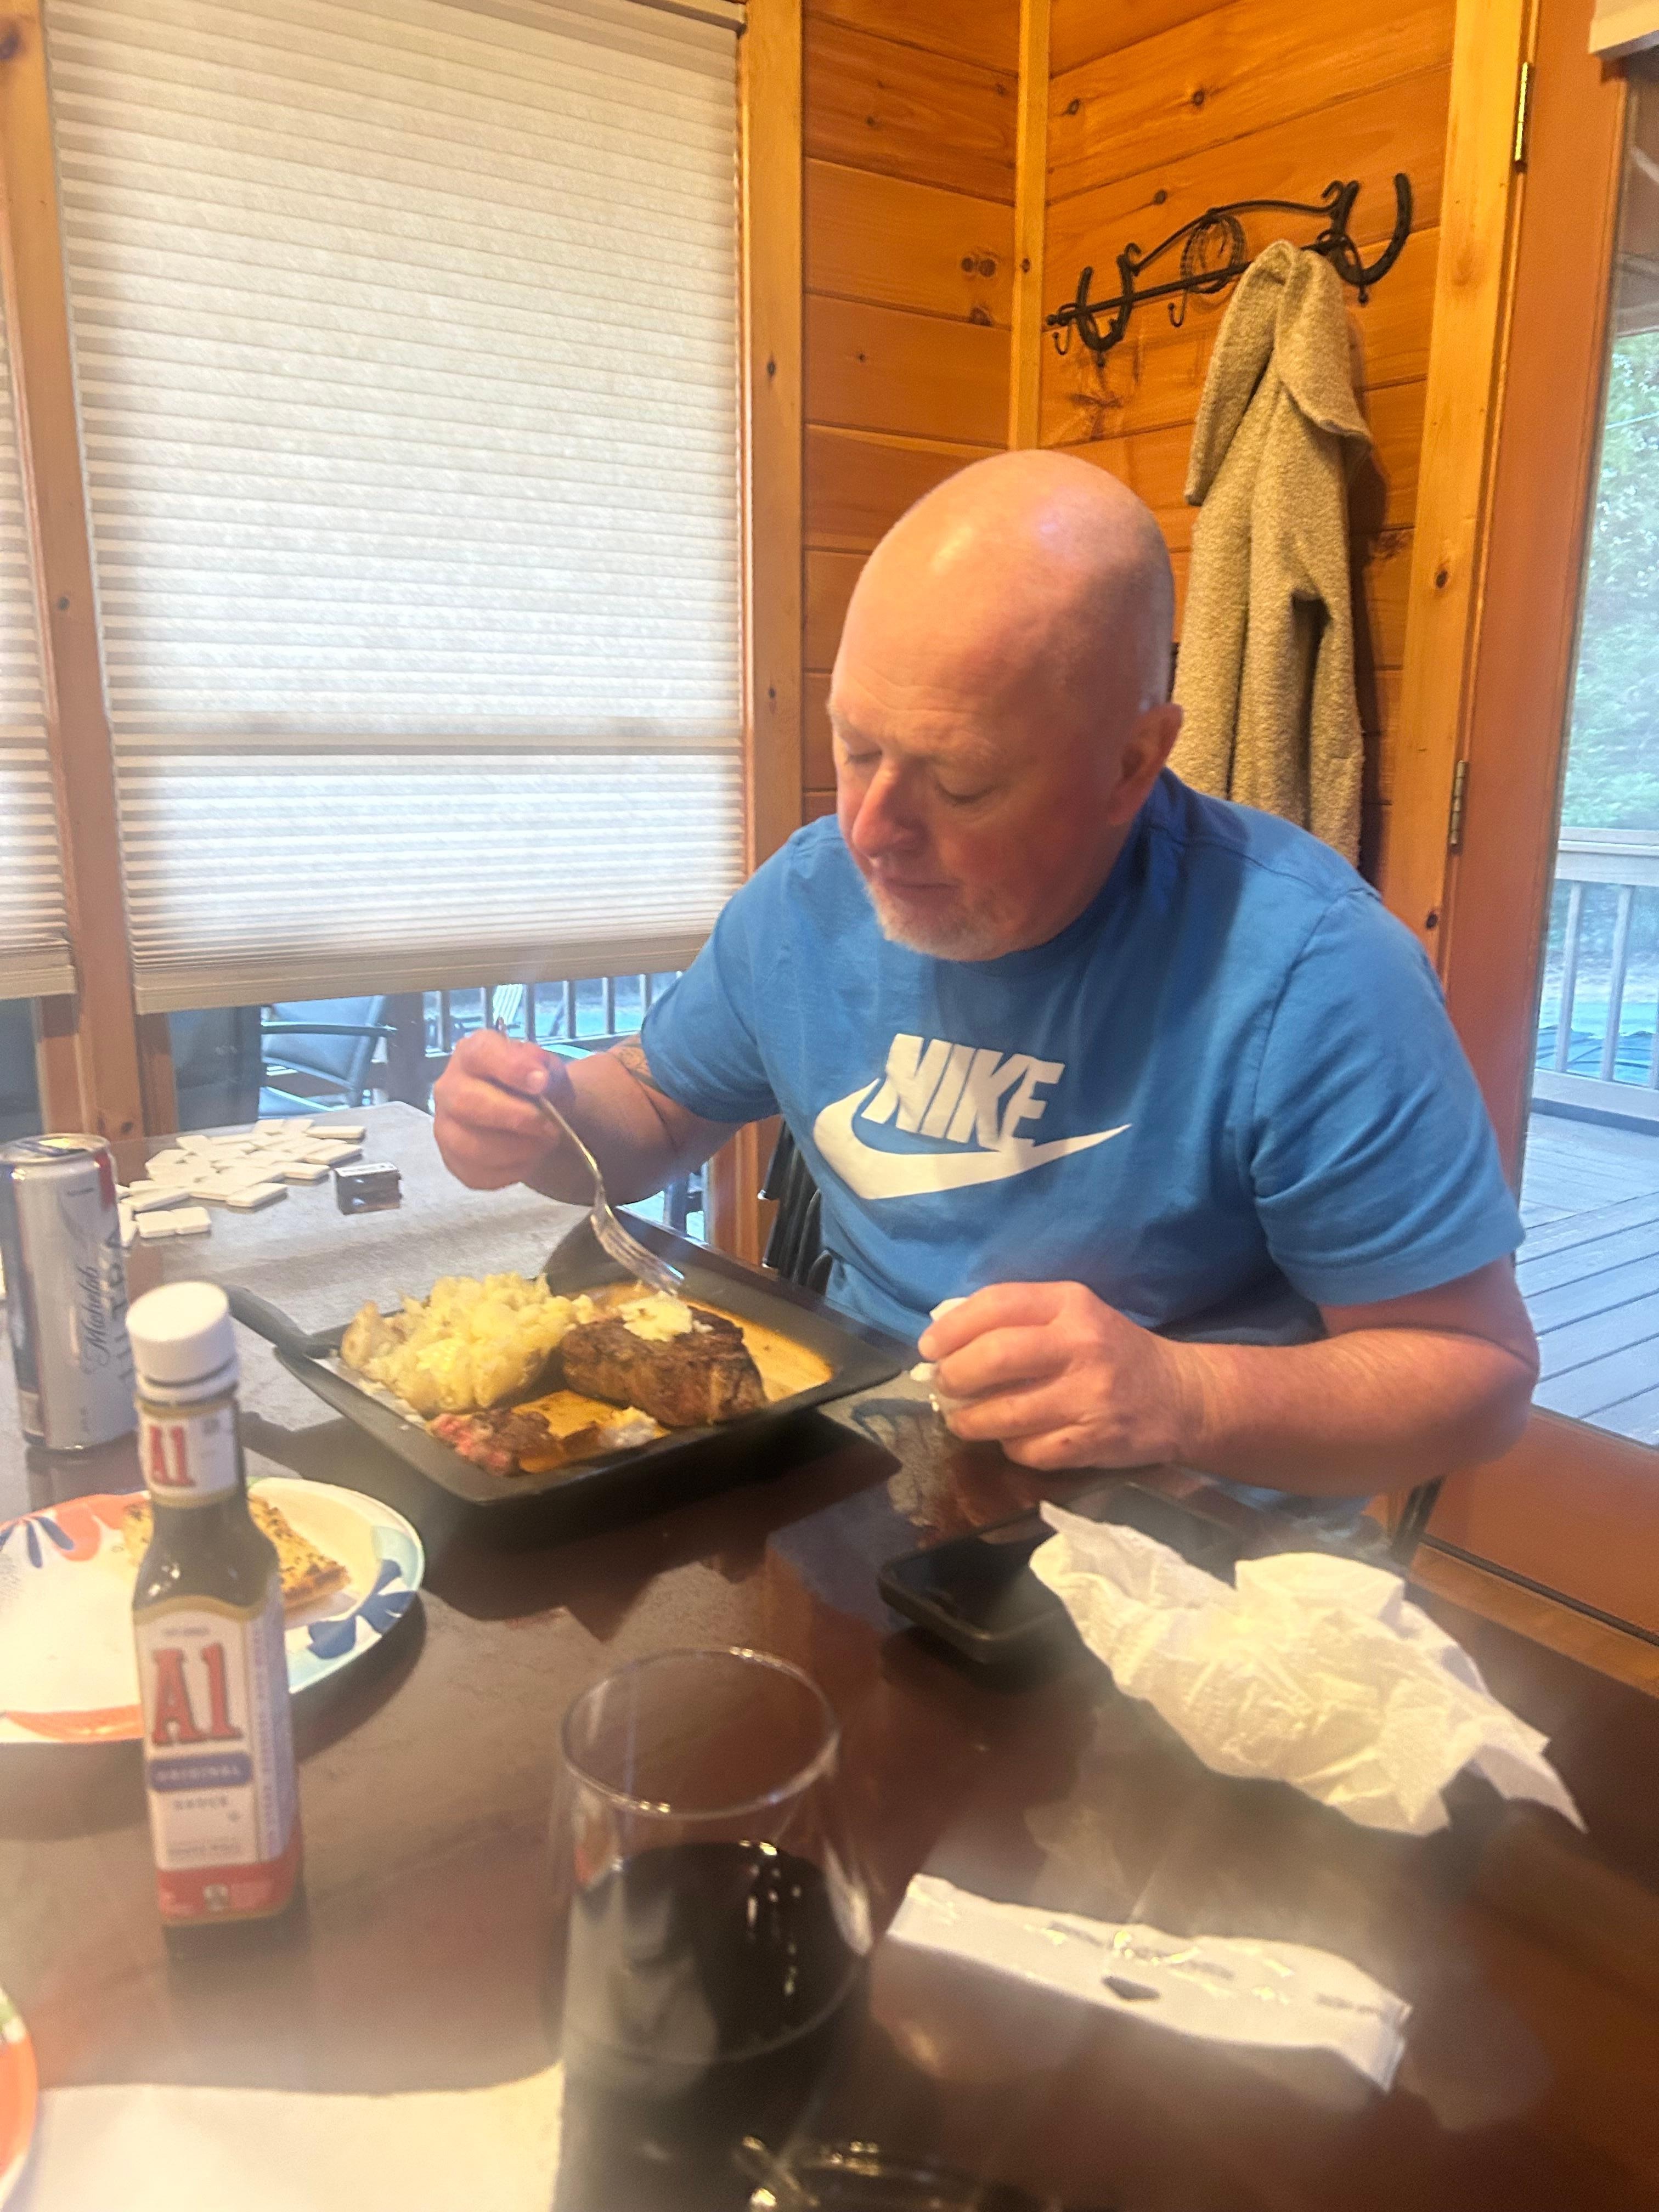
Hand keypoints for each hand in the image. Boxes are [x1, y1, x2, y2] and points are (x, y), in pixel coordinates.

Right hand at [432, 1028, 573, 1191]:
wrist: (526, 1115)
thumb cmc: (531, 1086)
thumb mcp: (548, 1070)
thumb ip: (546, 1070)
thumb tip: (541, 1080)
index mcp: (472, 1054)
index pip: (481, 1054)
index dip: (512, 1068)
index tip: (541, 1083)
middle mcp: (449, 1087)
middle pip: (466, 1102)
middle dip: (514, 1117)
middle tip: (549, 1126)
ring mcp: (445, 1127)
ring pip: (469, 1146)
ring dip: (516, 1149)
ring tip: (544, 1143)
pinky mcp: (452, 1161)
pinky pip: (477, 1173)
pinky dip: (511, 1170)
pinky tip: (528, 1159)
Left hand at [918, 1281, 1202, 1471]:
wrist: (1180, 1396)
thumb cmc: (1110, 1350)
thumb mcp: (1072, 1315)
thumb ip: (1017, 1317)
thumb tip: (944, 1336)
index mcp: (1071, 1303)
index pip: (996, 1304)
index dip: (951, 1327)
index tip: (930, 1347)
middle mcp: (1081, 1345)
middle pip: (995, 1357)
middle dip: (954, 1375)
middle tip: (943, 1385)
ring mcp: (1090, 1397)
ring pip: (1005, 1412)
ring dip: (969, 1420)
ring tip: (962, 1418)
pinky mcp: (1094, 1441)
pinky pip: (1028, 1450)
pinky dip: (1009, 1447)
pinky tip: (1011, 1438)